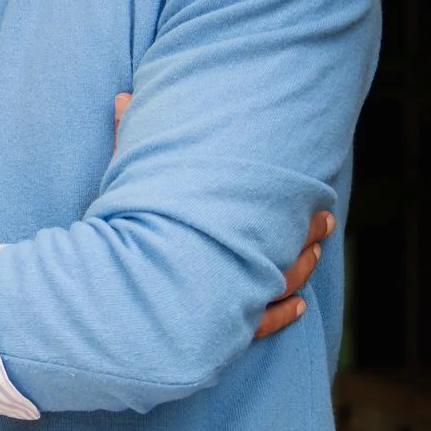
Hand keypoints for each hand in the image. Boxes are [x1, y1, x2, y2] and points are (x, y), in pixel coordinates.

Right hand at [116, 90, 325, 339]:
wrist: (106, 304)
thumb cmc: (114, 239)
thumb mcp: (120, 184)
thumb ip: (126, 139)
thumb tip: (122, 95)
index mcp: (218, 228)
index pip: (271, 212)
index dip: (298, 206)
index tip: (317, 198)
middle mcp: (232, 264)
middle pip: (285, 248)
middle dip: (308, 234)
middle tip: (324, 221)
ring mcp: (231, 303)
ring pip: (280, 286)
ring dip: (303, 270)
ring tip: (316, 255)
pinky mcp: (223, 334)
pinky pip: (263, 326)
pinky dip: (284, 315)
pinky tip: (298, 308)